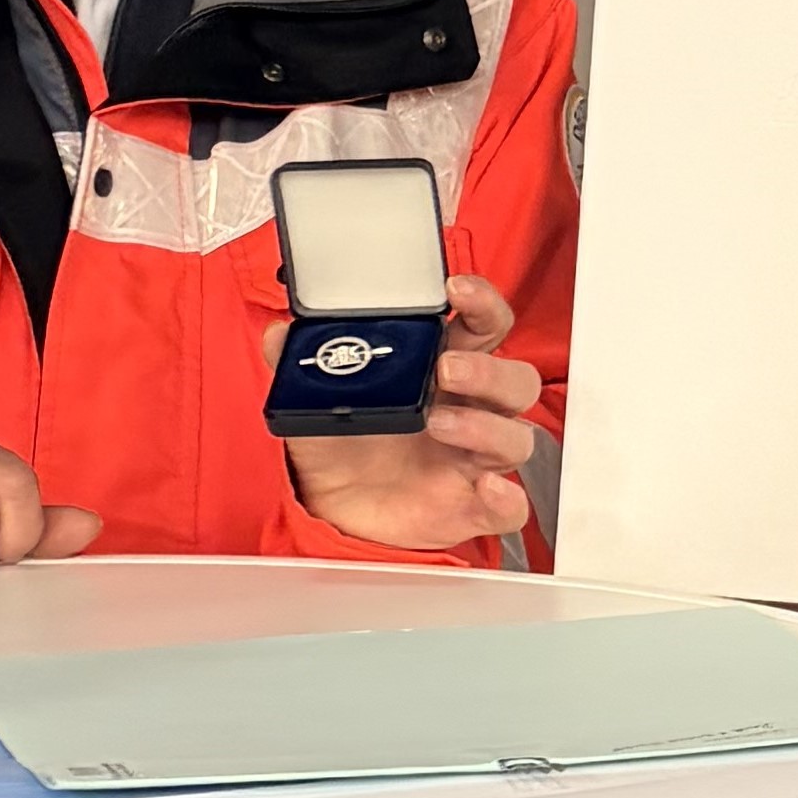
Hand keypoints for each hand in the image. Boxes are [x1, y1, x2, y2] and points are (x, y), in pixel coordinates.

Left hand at [291, 274, 545, 552]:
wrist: (330, 506)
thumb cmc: (343, 442)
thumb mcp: (316, 397)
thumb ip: (300, 362)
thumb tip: (279, 335)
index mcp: (441, 370)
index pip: (484, 327)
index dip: (482, 304)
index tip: (457, 290)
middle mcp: (468, 410)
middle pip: (514, 380)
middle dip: (488, 369)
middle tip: (445, 367)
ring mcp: (474, 459)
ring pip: (517, 437)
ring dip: (486, 427)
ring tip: (438, 424)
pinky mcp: (472, 507)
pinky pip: (509, 506)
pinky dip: (506, 498)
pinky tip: (486, 489)